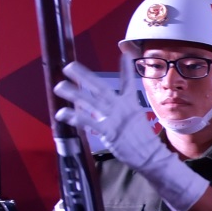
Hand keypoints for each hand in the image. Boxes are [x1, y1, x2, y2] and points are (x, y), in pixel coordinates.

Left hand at [53, 61, 208, 210]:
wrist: (151, 156)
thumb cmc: (141, 139)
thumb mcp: (134, 119)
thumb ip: (118, 110)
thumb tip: (102, 105)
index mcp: (130, 104)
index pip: (128, 82)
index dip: (126, 68)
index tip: (124, 54)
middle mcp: (121, 108)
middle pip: (101, 88)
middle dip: (84, 77)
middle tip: (69, 66)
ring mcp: (115, 119)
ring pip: (91, 103)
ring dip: (74, 94)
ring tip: (60, 86)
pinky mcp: (110, 132)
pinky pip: (89, 122)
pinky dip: (75, 117)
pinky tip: (62, 113)